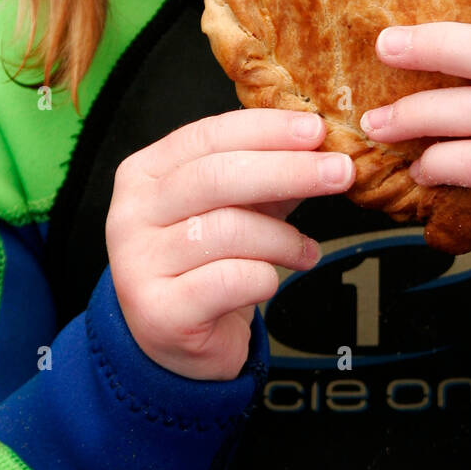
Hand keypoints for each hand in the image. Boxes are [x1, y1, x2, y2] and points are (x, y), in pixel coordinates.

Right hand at [106, 109, 353, 379]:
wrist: (176, 340)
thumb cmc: (207, 262)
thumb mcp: (237, 206)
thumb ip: (269, 173)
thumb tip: (322, 144)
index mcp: (145, 173)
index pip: (208, 135)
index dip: (267, 129)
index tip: (317, 129)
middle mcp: (130, 213)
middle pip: (218, 176)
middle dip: (289, 170)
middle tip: (340, 172)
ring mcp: (138, 263)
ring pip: (228, 229)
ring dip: (283, 238)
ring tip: (305, 250)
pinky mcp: (159, 311)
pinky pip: (231, 280)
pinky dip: (266, 276)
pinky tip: (274, 279)